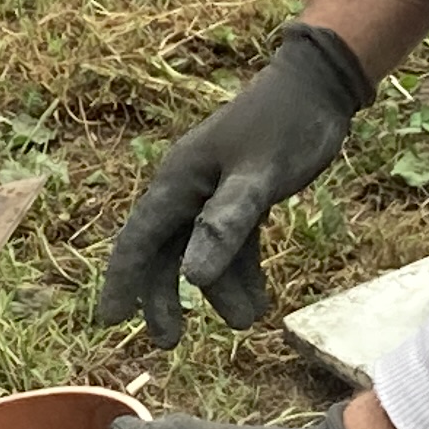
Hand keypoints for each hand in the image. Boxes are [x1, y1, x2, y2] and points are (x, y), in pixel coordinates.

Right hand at [95, 23, 370, 349]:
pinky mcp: (242, 194)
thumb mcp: (258, 178)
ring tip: (247, 321)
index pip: (139, 239)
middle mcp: (188, 188)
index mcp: (178, 181)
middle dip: (165, 296)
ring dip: (219, 288)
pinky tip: (260, 299)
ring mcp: (214, 191)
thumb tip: (192, 279)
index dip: (122, 280)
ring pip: (200, 251)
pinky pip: (230, 241)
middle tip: (170, 341)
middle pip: (163, 252)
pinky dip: (242, 269)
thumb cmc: (285, 125)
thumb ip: (225, 225)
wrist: (320, 87)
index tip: (108, 320)